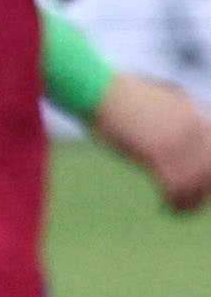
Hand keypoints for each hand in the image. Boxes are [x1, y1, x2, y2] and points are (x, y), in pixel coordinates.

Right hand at [91, 72, 210, 211]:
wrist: (95, 88)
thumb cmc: (112, 94)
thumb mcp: (150, 98)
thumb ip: (167, 114)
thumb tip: (167, 132)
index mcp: (190, 111)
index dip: (207, 172)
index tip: (196, 185)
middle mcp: (191, 125)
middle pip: (210, 168)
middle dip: (203, 191)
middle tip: (186, 203)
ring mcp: (176, 139)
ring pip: (198, 181)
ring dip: (191, 201)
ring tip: (176, 208)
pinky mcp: (158, 153)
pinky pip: (177, 186)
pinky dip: (175, 202)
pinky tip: (165, 206)